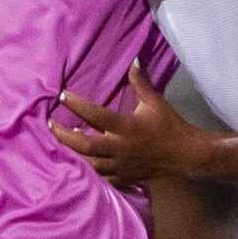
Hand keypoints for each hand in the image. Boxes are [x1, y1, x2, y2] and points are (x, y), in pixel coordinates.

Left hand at [49, 66, 210, 184]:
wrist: (186, 155)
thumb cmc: (170, 126)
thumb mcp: (155, 102)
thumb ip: (140, 82)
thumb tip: (134, 60)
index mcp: (126, 127)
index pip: (95, 115)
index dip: (77, 104)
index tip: (63, 96)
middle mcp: (120, 148)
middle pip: (84, 144)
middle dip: (64, 135)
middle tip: (51, 125)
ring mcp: (121, 165)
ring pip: (89, 164)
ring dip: (72, 154)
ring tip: (61, 144)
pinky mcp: (124, 177)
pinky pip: (101, 178)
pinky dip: (88, 172)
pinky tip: (79, 164)